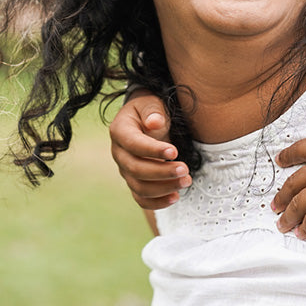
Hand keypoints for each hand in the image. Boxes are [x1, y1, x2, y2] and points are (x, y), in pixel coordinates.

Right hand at [110, 90, 190, 208]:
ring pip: (139, 187)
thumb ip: (153, 111)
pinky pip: (142, 198)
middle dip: (162, 172)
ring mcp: (125, 170)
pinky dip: (158, 202)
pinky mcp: (134, 182)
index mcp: (119, 131)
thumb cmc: (150, 110)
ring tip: (187, 181)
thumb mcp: (151, 103)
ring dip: (164, 188)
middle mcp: (119, 153)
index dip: (152, 150)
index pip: (133, 144)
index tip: (175, 152)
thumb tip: (154, 123)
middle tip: (185, 170)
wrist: (146, 120)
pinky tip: (176, 197)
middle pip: (135, 169)